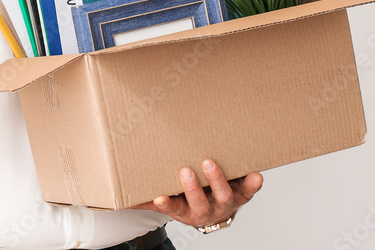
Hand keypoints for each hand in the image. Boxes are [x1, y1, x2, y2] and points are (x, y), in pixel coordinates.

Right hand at [130, 159, 261, 228]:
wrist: (217, 208)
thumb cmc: (189, 199)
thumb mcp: (170, 202)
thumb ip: (147, 200)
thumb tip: (119, 199)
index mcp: (186, 210)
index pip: (175, 208)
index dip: (168, 204)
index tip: (160, 196)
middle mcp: (207, 209)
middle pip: (200, 203)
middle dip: (193, 188)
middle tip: (186, 171)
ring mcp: (225, 202)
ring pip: (224, 195)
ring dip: (218, 180)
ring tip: (211, 163)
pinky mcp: (242, 194)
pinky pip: (249, 190)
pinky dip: (252, 183)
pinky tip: (255, 175)